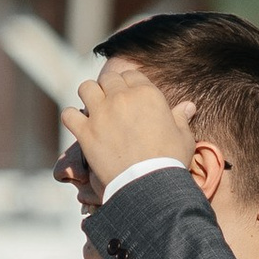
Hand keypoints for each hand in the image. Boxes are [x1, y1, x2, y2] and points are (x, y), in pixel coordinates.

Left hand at [60, 58, 195, 201]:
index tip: (129, 92)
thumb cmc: (170, 160)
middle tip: (111, 101)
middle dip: (109, 87)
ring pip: (86, 88)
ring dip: (89, 95)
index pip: (132, 75)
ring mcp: (101, 113)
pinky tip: (78, 124)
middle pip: (108, 79)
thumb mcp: (183, 137)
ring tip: (93, 107)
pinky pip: (69, 114)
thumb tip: (189, 106)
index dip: (130, 83)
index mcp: (146, 94)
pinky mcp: (85, 132)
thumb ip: (181, 118)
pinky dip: (72, 118)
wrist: (148, 183)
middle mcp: (121, 98)